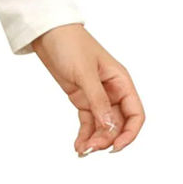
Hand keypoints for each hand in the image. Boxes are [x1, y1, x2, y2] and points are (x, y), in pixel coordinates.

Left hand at [31, 24, 144, 155]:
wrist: (47, 33)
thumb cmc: (70, 44)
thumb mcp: (84, 72)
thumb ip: (97, 100)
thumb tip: (110, 127)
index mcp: (121, 82)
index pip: (135, 114)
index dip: (130, 133)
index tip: (116, 147)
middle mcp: (112, 91)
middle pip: (119, 123)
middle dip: (108, 138)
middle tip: (92, 148)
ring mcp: (96, 95)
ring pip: (103, 125)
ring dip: (96, 139)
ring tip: (82, 150)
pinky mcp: (81, 97)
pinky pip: (88, 121)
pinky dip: (85, 134)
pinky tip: (78, 145)